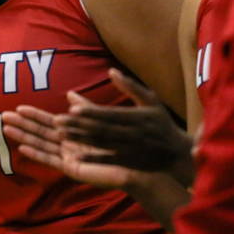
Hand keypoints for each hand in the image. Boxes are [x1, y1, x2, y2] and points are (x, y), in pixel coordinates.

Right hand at [3, 112, 146, 189]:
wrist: (142, 163)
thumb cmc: (127, 143)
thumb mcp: (104, 119)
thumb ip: (86, 108)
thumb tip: (70, 94)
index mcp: (77, 134)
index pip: (50, 122)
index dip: (34, 115)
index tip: (19, 107)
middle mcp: (70, 146)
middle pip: (42, 133)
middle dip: (23, 125)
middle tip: (3, 116)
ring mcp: (70, 158)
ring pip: (42, 144)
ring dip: (24, 136)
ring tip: (6, 128)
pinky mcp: (74, 169)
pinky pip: (52, 161)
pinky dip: (37, 155)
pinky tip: (22, 149)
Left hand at [61, 69, 193, 183]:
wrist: (177, 154)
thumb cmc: (161, 123)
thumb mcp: (151, 101)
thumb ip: (131, 86)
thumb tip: (111, 70)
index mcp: (136, 117)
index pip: (110, 114)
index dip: (92, 112)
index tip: (73, 108)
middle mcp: (131, 134)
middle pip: (101, 129)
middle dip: (79, 126)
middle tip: (57, 121)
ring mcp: (129, 150)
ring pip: (101, 144)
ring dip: (80, 139)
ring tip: (60, 134)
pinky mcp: (128, 162)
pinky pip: (108, 161)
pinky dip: (92, 159)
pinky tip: (76, 157)